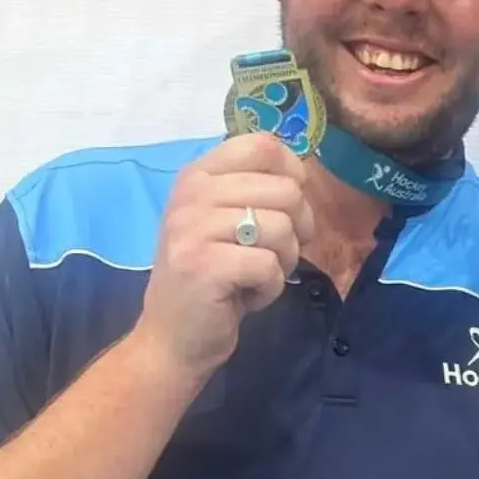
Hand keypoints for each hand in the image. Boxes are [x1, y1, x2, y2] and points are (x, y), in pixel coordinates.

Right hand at [128, 133, 315, 382]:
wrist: (174, 334)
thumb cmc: (213, 275)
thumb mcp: (228, 221)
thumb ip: (256, 190)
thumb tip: (303, 171)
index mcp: (198, 175)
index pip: (261, 145)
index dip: (293, 174)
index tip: (287, 207)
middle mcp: (191, 194)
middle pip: (286, 190)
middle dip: (297, 229)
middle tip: (272, 253)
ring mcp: (192, 228)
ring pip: (283, 228)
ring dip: (283, 261)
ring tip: (254, 274)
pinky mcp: (203, 265)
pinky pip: (270, 265)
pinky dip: (271, 287)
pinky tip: (246, 294)